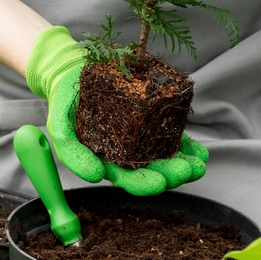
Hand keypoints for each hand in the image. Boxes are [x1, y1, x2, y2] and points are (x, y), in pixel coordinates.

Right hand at [25, 27, 209, 192]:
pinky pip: (171, 134)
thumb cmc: (65, 106)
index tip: (159, 183)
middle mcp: (127, 155)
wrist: (72, 75)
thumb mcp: (60, 130)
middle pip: (153, 170)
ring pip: (166, 156)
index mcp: (107, 162)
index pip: (128, 179)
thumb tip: (96, 177)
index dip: (144, 184)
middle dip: (172, 174)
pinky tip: (200, 151)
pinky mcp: (151, 119)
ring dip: (184, 162)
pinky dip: (186, 144)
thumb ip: (74, 155)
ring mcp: (141, 138)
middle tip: (187, 171)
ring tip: (199, 164)